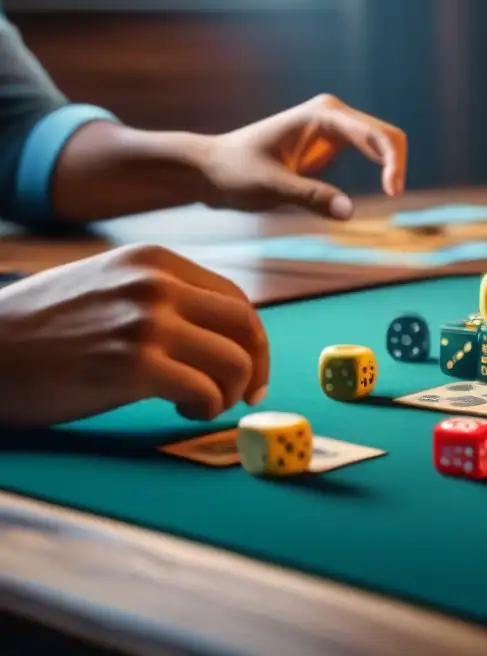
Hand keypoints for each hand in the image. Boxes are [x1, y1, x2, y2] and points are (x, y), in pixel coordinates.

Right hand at [0, 245, 268, 426]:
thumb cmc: (45, 331)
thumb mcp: (111, 288)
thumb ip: (166, 299)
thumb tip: (225, 335)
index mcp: (156, 261)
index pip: (235, 299)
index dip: (253, 339)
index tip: (251, 370)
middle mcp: (157, 284)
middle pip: (246, 327)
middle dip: (255, 367)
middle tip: (244, 396)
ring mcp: (147, 322)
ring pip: (234, 361)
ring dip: (229, 393)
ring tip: (202, 404)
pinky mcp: (133, 365)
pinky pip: (205, 392)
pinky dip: (206, 409)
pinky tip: (183, 411)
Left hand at [198, 94, 406, 219]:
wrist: (210, 169)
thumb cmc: (234, 173)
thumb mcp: (271, 187)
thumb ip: (310, 197)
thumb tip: (348, 212)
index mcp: (322, 114)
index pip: (374, 134)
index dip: (391, 161)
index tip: (392, 193)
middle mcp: (332, 114)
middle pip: (385, 134)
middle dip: (396, 162)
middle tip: (394, 196)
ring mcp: (333, 128)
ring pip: (382, 142)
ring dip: (392, 166)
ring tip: (390, 194)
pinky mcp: (331, 144)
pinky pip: (370, 152)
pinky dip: (382, 169)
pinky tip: (383, 189)